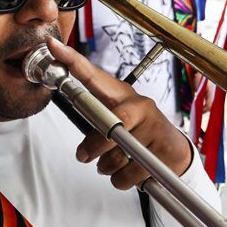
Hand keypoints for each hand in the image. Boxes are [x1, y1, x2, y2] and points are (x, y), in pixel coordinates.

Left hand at [46, 37, 192, 188]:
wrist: (173, 151)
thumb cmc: (137, 133)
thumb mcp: (117, 123)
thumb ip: (97, 129)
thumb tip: (82, 152)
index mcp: (121, 95)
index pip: (93, 75)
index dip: (73, 61)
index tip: (53, 46)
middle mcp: (138, 105)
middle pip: (112, 123)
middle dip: (95, 144)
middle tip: (83, 155)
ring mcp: (153, 125)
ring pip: (119, 153)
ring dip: (107, 166)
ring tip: (111, 164)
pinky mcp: (162, 147)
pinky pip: (131, 172)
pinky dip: (121, 179)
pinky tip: (126, 172)